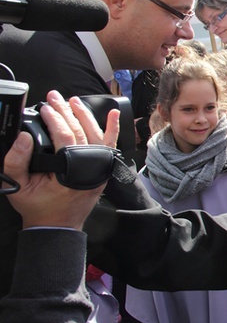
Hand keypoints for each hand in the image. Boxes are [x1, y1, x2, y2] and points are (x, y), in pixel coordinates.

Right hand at [4, 90, 119, 229]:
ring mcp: (99, 167)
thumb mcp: (18, 186)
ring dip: (84, 114)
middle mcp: (89, 167)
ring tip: (72, 100)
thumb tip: (24, 137)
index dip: (54, 118)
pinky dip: (112, 128)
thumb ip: (17, 161)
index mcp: (69, 171)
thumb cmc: (38, 207)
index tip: (45, 106)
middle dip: (66, 111)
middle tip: (54, 97)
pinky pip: (110, 145)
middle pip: (79, 131)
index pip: (63, 136)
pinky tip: (112, 113)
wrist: (58, 225)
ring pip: (95, 134)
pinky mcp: (103, 168)